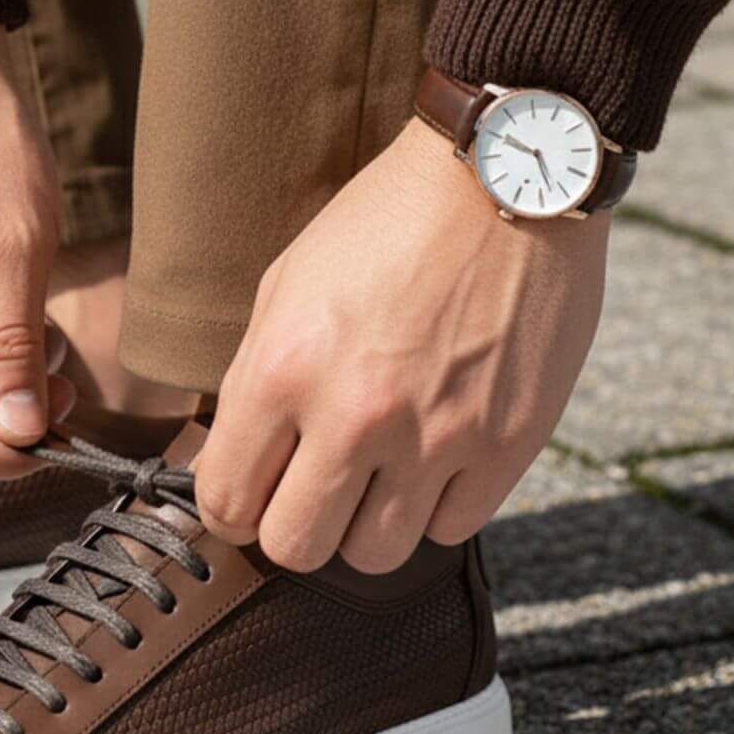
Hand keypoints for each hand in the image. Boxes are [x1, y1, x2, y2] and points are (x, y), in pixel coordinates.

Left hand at [195, 116, 609, 571]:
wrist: (506, 177)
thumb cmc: (387, 222)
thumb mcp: (287, 283)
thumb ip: (257, 380)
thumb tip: (237, 461)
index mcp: (285, 368)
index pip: (226, 501)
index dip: (231, 507)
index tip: (250, 494)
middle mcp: (356, 415)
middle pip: (296, 548)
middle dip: (294, 526)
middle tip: (311, 490)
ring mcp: (437, 437)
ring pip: (374, 556)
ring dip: (367, 523)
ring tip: (378, 472)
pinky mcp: (507, 445)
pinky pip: (451, 529)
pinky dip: (438, 505)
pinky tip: (436, 456)